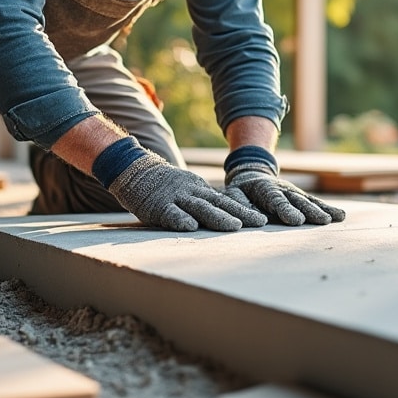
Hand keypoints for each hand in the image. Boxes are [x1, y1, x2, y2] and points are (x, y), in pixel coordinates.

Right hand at [102, 142, 267, 231]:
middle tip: (260, 222)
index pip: (226, 201)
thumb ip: (204, 202)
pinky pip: (171, 213)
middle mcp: (192, 192)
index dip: (244, 209)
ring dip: (218, 218)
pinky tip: (191, 227)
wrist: (135, 169)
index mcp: (200, 190)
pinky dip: (180, 220)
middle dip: (241, 214)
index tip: (263, 219)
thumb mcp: (189, 189)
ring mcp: (176, 198)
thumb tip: (228, 216)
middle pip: (220, 204)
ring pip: (200, 208)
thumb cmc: (164, 186)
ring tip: (235, 227)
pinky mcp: (158, 206)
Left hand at [224, 150, 345, 226]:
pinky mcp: (301, 197)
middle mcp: (283, 189)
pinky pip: (315, 202)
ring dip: (322, 210)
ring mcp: (294, 192)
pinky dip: (327, 209)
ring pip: (309, 200)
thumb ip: (240, 205)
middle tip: (323, 221)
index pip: (276, 200)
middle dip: (310, 211)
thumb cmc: (240, 190)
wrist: (252, 174)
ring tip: (335, 218)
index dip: (286, 210)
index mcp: (264, 189)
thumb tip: (253, 219)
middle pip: (298, 200)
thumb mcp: (233, 194)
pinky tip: (341, 216)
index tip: (297, 220)